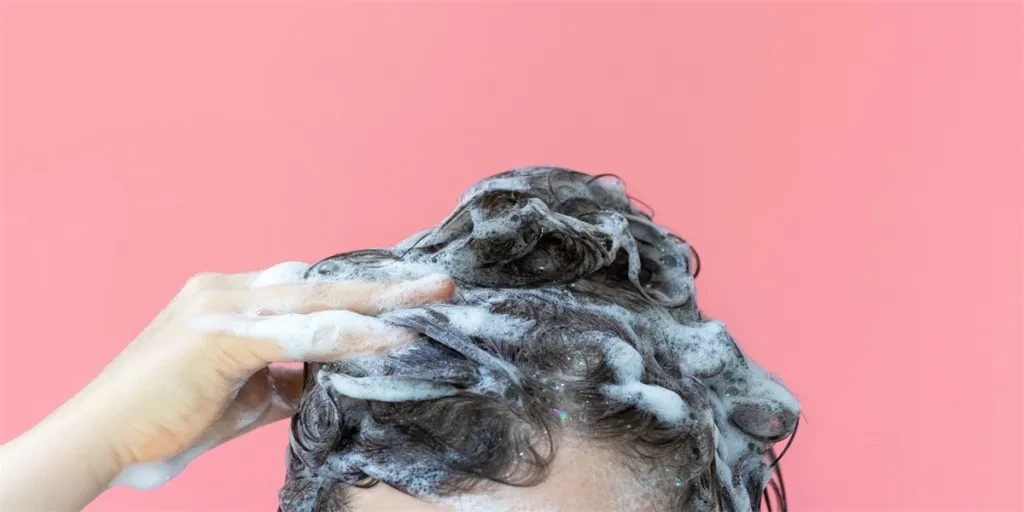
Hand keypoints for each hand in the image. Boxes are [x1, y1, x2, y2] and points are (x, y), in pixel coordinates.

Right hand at [0, 262, 453, 509]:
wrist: (102, 440)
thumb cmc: (168, 419)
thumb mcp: (242, 398)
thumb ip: (287, 383)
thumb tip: (330, 383)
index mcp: (231, 298)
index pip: (310, 289)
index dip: (360, 295)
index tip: (407, 298)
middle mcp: (228, 290)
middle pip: (322, 283)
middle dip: (384, 287)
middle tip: (439, 285)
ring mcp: (222, 307)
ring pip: (317, 298)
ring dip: (379, 303)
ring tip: (430, 303)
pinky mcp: (219, 335)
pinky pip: (298, 333)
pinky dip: (347, 337)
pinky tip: (387, 340)